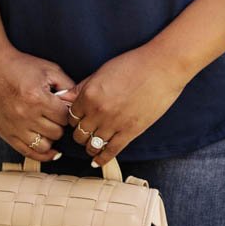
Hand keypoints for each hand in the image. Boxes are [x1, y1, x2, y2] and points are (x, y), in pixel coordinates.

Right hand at [0, 43, 76, 161]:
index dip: (68, 113)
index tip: (63, 108)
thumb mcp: (48, 69)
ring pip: (44, 146)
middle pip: (56, 132)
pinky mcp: (6, 133)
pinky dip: (41, 154)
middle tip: (55, 116)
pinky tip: (50, 151)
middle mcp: (26, 115)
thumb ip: (67, 85)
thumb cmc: (18, 65)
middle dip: (59, 124)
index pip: (65, 117)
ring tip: (48, 127)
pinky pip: (27, 152)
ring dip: (50, 137)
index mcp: (38, 98)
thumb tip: (78, 102)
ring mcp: (15, 127)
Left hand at [58, 45, 188, 166]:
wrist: (162, 67)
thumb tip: (62, 96)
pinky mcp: (130, 132)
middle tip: (86, 133)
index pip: (71, 117)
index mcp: (89, 94)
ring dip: (90, 147)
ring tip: (92, 146)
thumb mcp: (102, 71)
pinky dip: (102, 159)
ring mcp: (114, 123)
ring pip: (92, 145)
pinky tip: (98, 161)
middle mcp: (98, 111)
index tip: (79, 121)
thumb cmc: (133, 64)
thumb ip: (82, 87)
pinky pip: (111, 151)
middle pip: (79, 134)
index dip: (74, 120)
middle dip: (81, 134)